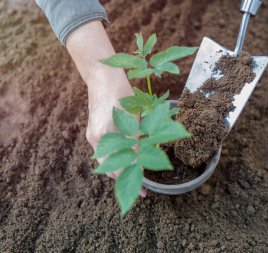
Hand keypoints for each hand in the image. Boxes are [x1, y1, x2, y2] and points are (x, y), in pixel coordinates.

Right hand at [66, 21, 146, 196]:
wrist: (102, 76)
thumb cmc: (121, 92)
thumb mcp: (134, 116)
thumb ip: (136, 139)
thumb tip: (142, 159)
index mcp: (104, 135)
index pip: (119, 167)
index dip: (133, 180)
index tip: (144, 192)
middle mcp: (95, 139)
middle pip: (110, 169)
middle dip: (126, 179)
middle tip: (142, 187)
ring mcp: (92, 136)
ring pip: (107, 162)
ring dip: (121, 170)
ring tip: (137, 175)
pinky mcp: (94, 132)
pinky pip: (105, 152)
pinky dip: (116, 159)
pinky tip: (128, 160)